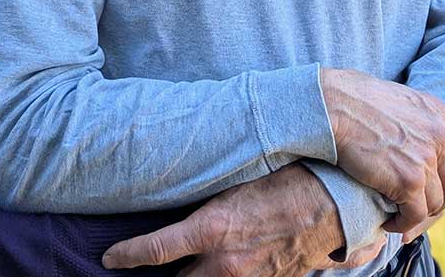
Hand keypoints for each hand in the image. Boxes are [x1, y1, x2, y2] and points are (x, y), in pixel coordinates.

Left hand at [102, 164, 343, 274]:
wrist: (335, 203)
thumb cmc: (285, 177)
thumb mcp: (237, 178)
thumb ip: (209, 194)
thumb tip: (183, 186)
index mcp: (212, 230)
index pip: (155, 250)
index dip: (128, 256)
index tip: (109, 258)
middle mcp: (226, 262)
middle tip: (137, 271)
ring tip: (176, 271)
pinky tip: (217, 269)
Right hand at [321, 69, 444, 233]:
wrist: (330, 105)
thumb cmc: (349, 96)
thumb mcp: (394, 97)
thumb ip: (412, 118)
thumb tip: (410, 137)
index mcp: (436, 112)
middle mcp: (438, 135)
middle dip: (439, 201)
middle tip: (419, 210)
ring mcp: (426, 159)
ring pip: (434, 202)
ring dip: (417, 214)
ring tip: (398, 217)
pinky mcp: (409, 182)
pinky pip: (415, 214)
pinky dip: (403, 223)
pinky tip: (389, 222)